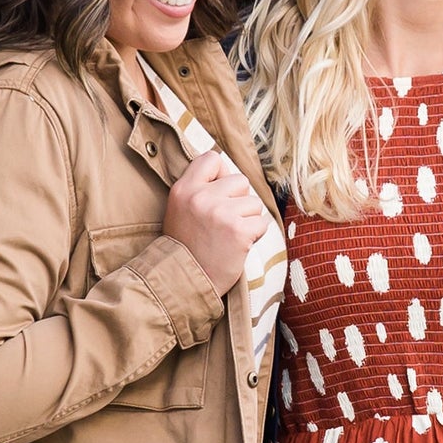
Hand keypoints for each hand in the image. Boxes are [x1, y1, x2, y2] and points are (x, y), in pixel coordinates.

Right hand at [165, 151, 271, 295]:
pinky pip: (262, 223)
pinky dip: (255, 235)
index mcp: (183, 189)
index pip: (212, 159)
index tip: (219, 194)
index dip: (221, 175)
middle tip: (224, 223)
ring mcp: (221, 213)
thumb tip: (227, 169)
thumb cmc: (186, 247)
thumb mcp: (180, 210)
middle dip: (239, 201)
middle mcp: (201, 197)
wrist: (184, 282)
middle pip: (240, 181)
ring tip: (229, 236)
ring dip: (248, 220)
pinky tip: (239, 245)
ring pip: (254, 203)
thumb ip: (199, 188)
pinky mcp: (238, 231)